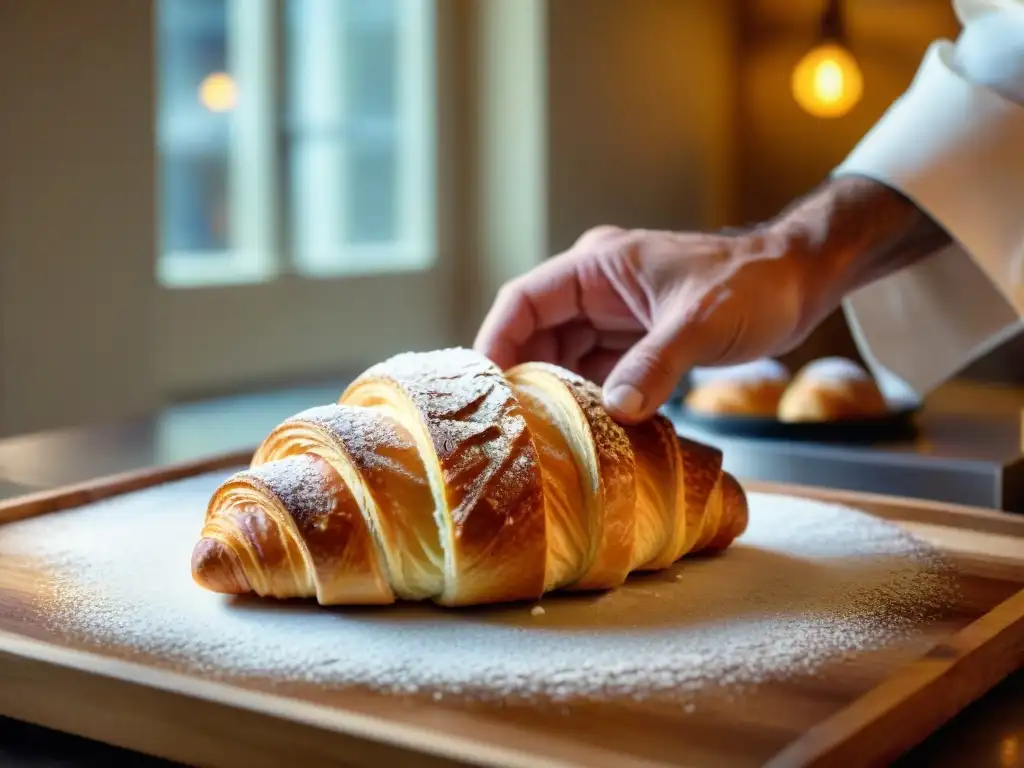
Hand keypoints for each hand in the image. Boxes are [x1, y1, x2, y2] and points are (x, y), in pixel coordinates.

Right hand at [473, 224, 820, 422]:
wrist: (801, 281)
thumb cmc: (755, 284)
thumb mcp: (701, 323)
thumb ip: (656, 365)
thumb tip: (615, 411)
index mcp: (599, 266)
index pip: (524, 300)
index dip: (496, 341)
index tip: (486, 388)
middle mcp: (599, 288)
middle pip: (538, 333)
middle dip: (525, 377)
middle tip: (513, 426)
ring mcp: (618, 314)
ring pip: (567, 356)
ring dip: (559, 393)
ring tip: (545, 435)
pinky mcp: (639, 339)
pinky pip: (600, 371)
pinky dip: (593, 398)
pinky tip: (589, 429)